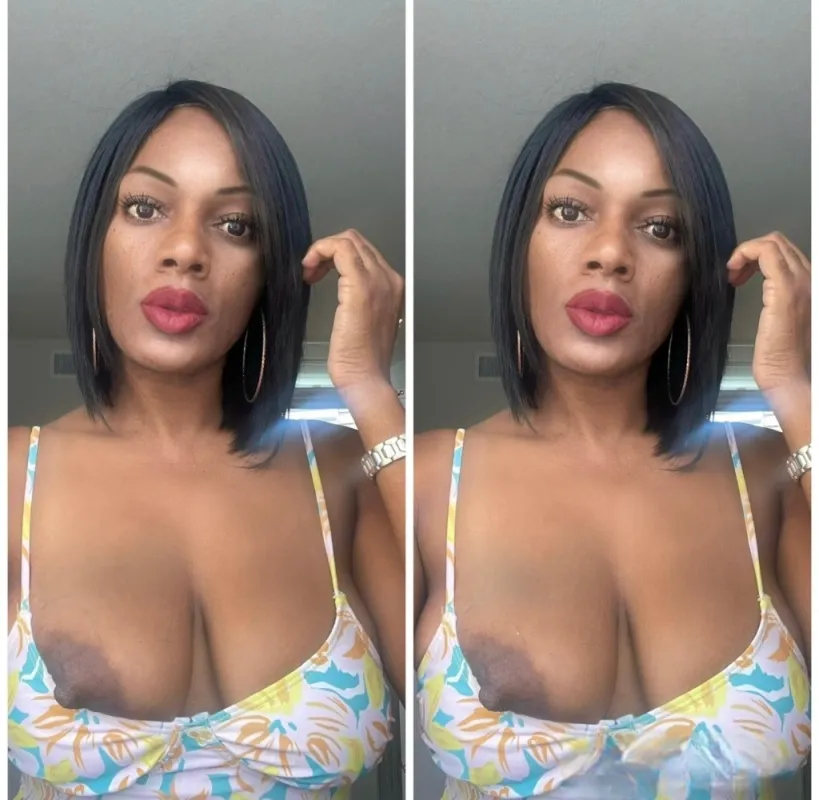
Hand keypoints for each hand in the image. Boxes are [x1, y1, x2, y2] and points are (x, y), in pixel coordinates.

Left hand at [302, 230, 403, 394]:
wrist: (365, 378)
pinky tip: (310, 271)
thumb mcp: (365, 320)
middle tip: (312, 272)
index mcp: (392, 287)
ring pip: (348, 240)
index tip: (320, 273)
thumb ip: (360, 297)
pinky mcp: (360, 288)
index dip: (336, 255)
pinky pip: (340, 249)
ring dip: (322, 250)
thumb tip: (341, 281)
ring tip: (310, 272)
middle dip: (328, 250)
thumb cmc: (362, 358)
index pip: (364, 251)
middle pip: (356, 241)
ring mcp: (377, 282)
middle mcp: (390, 279)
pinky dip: (320, 251)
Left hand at [727, 232, 809, 397]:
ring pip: (772, 243)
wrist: (790, 376)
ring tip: (733, 276)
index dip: (757, 256)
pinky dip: (744, 254)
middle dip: (750, 253)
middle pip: (779, 243)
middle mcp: (811, 278)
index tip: (739, 276)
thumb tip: (762, 283)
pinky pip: (765, 252)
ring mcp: (801, 282)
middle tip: (734, 276)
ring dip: (745, 253)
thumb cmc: (783, 356)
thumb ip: (778, 297)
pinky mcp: (785, 290)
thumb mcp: (783, 318)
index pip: (785, 252)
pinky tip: (733, 276)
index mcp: (811, 284)